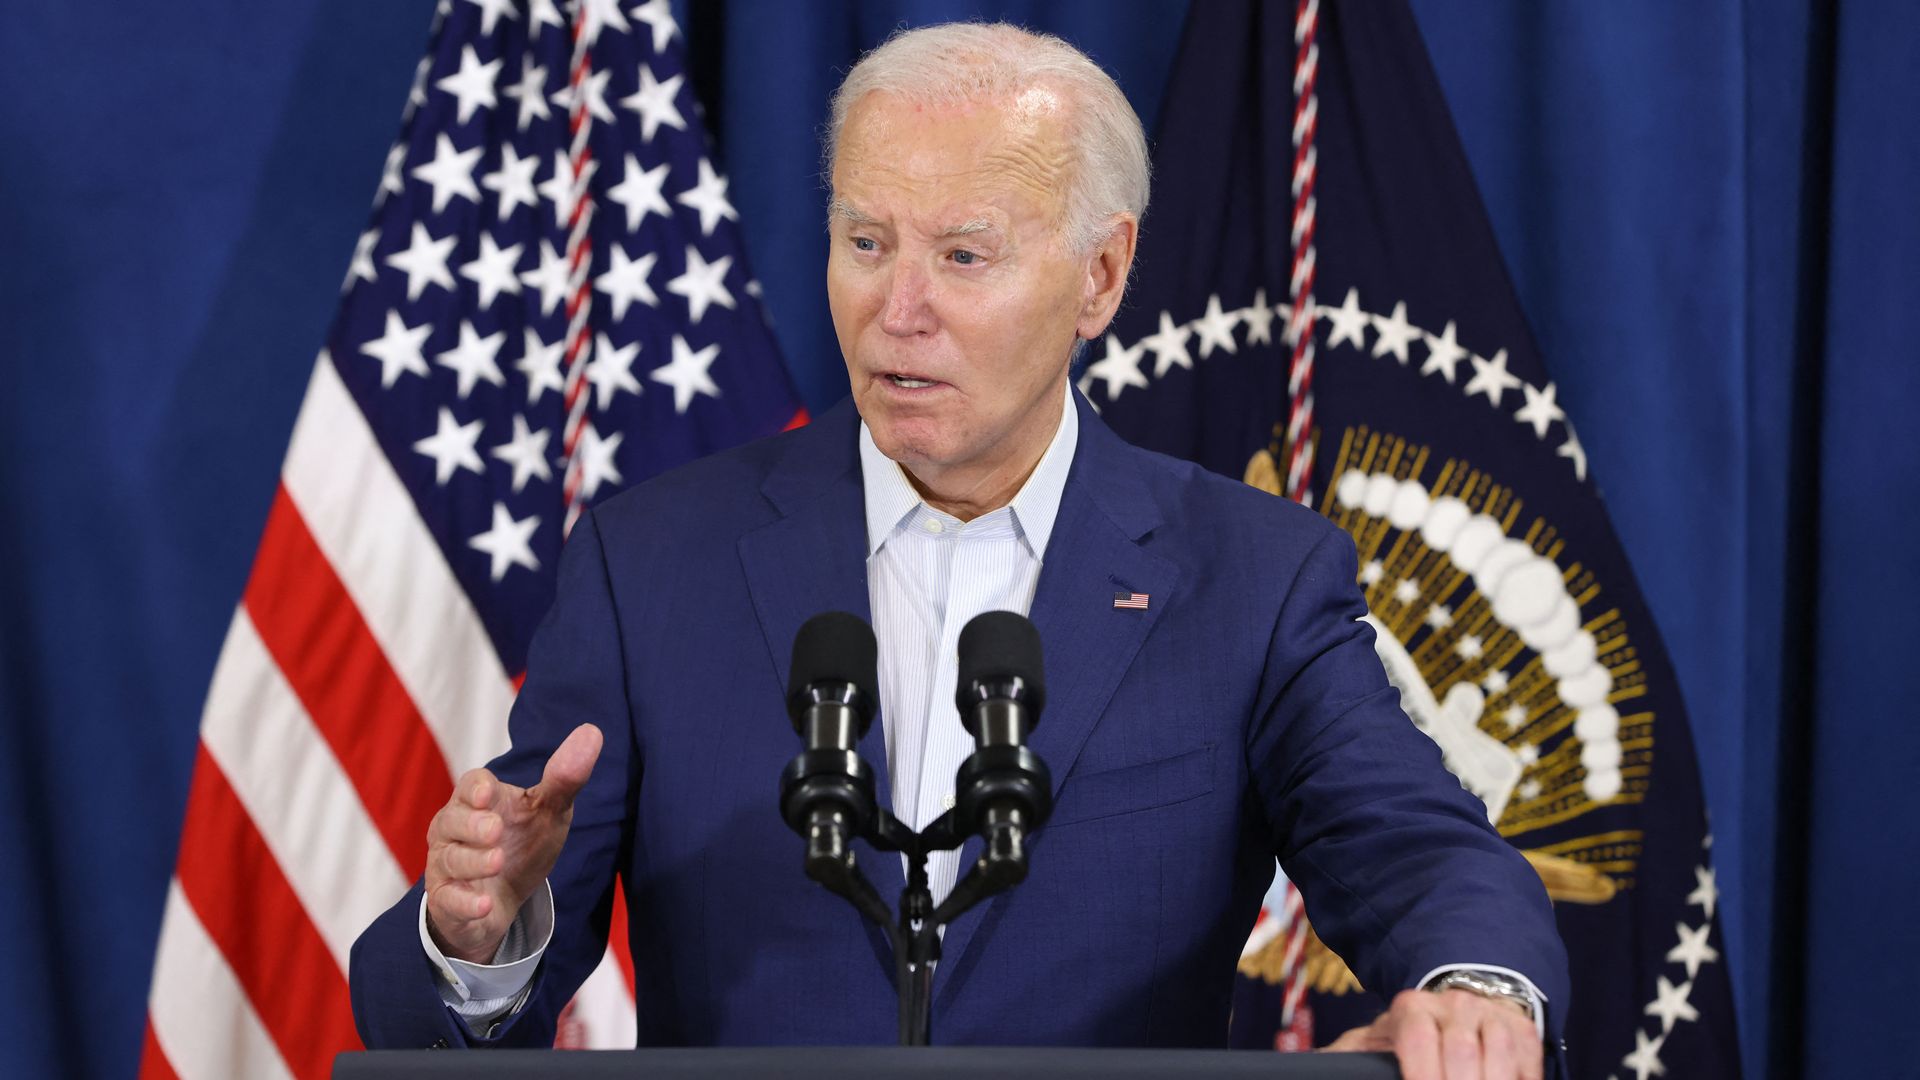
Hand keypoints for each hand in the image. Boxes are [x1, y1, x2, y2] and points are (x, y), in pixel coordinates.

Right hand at [424, 723, 603, 963]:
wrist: (503, 899)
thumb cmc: (522, 843)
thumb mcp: (548, 811)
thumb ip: (565, 777)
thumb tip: (593, 731)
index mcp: (479, 800)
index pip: (470, 784)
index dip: (476, 788)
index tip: (488, 794)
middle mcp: (454, 829)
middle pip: (452, 820)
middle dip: (472, 825)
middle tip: (495, 830)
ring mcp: (446, 864)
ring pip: (450, 859)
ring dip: (474, 862)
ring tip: (497, 862)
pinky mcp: (446, 899)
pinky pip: (448, 900)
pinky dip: (466, 903)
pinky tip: (484, 905)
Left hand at [1323, 988, 1541, 1079]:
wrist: (1457, 1010)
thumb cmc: (1409, 1039)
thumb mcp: (1374, 1044)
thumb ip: (1346, 1057)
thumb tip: (1318, 1066)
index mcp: (1412, 1009)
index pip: (1417, 1040)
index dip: (1423, 1074)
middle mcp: (1454, 1006)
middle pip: (1461, 1053)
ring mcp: (1491, 1016)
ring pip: (1499, 1053)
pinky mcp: (1522, 1031)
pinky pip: (1528, 1061)